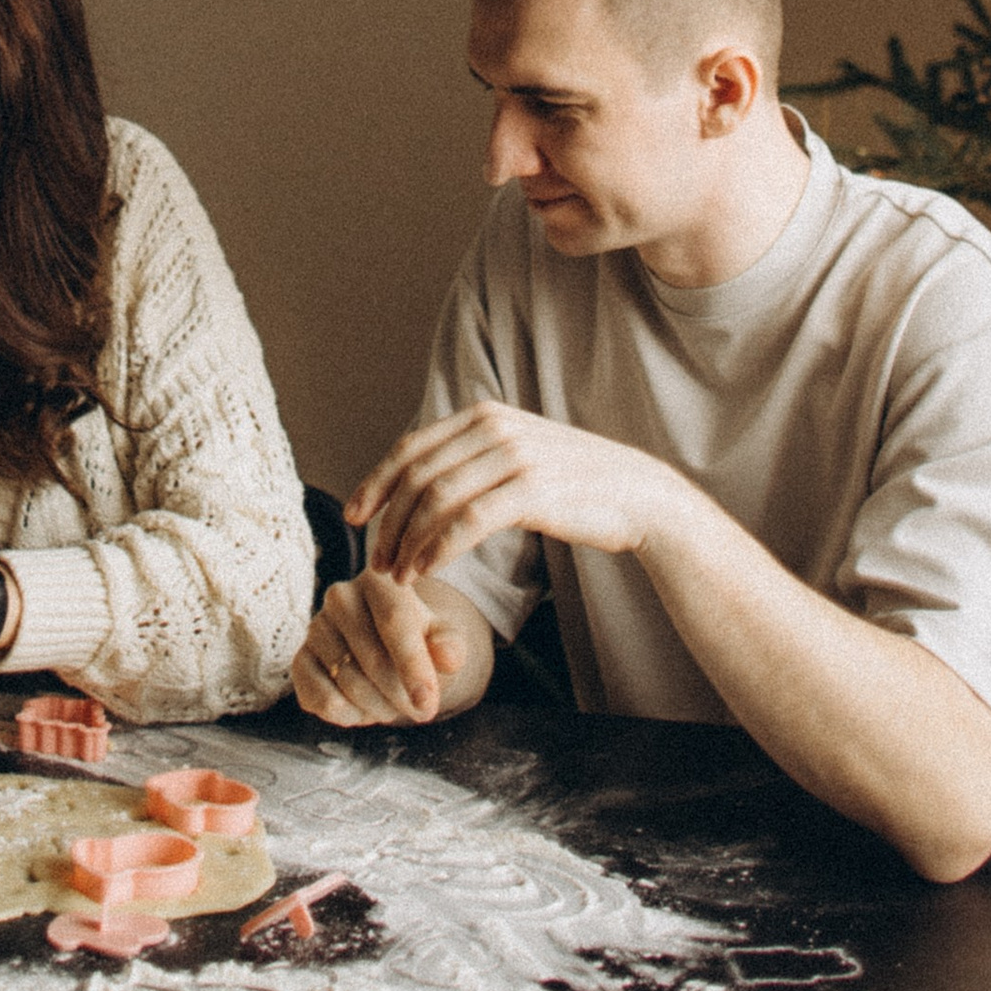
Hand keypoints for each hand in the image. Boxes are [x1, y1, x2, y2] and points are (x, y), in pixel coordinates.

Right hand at [292, 569, 467, 727]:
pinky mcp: (299, 659)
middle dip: (401, 696)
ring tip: (392, 703)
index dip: (412, 667)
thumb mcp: (441, 638)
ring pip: (349, 683)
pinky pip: (322, 700)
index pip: (394, 623)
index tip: (428, 704)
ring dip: (379, 708)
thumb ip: (449, 645)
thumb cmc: (417, 639)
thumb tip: (448, 655)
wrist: (384, 648)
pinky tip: (363, 707)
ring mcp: (315, 628)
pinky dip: (349, 716)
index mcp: (378, 581)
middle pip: (373, 658)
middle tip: (420, 710)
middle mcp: (339, 596)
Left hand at [348, 405, 680, 584]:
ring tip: (398, 575)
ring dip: (409, 541)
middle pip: (417, 475)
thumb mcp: (515, 455)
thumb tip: (418, 484)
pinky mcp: (532, 489)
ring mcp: (514, 456)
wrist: (636, 494)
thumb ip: (471, 460)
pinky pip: (468, 520)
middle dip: (388, 521)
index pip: (411, 448)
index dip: (375, 483)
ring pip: (436, 499)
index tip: (353, 516)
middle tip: (376, 560)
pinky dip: (439, 547)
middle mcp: (494, 427)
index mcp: (483, 415)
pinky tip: (427, 569)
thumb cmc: (571, 485)